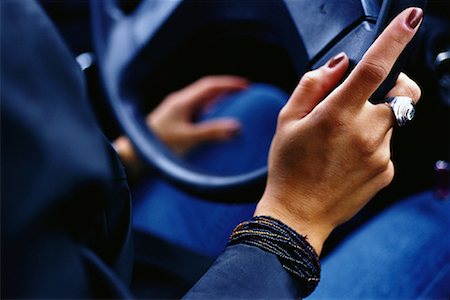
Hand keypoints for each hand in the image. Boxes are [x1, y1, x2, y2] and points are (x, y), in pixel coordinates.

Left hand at [147, 76, 247, 153]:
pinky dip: (210, 109)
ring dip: (218, 98)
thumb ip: (212, 132)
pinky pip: (196, 109)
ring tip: (235, 101)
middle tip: (244, 91)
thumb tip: (237, 126)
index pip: (210, 86)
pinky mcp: (174, 120)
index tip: (246, 85)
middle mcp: (179, 102)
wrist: (135, 155)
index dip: (229, 84)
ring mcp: (176, 110)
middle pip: (206, 89)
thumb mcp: (188, 139)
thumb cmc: (159, 146)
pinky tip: (215, 117)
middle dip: (226, 88)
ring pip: (201, 99)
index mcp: (182, 102)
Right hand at [254, 7, 422, 254]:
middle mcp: (366, 133)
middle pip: (401, 93)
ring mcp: (380, 154)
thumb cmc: (288, 168)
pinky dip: (372, 144)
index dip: (395, 38)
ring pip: (392, 121)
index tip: (411, 19)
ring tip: (341, 142)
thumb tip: (338, 65)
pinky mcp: (387, 171)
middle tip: (369, 94)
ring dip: (374, 119)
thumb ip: (312, 84)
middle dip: (393, 84)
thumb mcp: (287, 120)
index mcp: (338, 115)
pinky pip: (387, 145)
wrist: (299, 215)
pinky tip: (346, 160)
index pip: (375, 68)